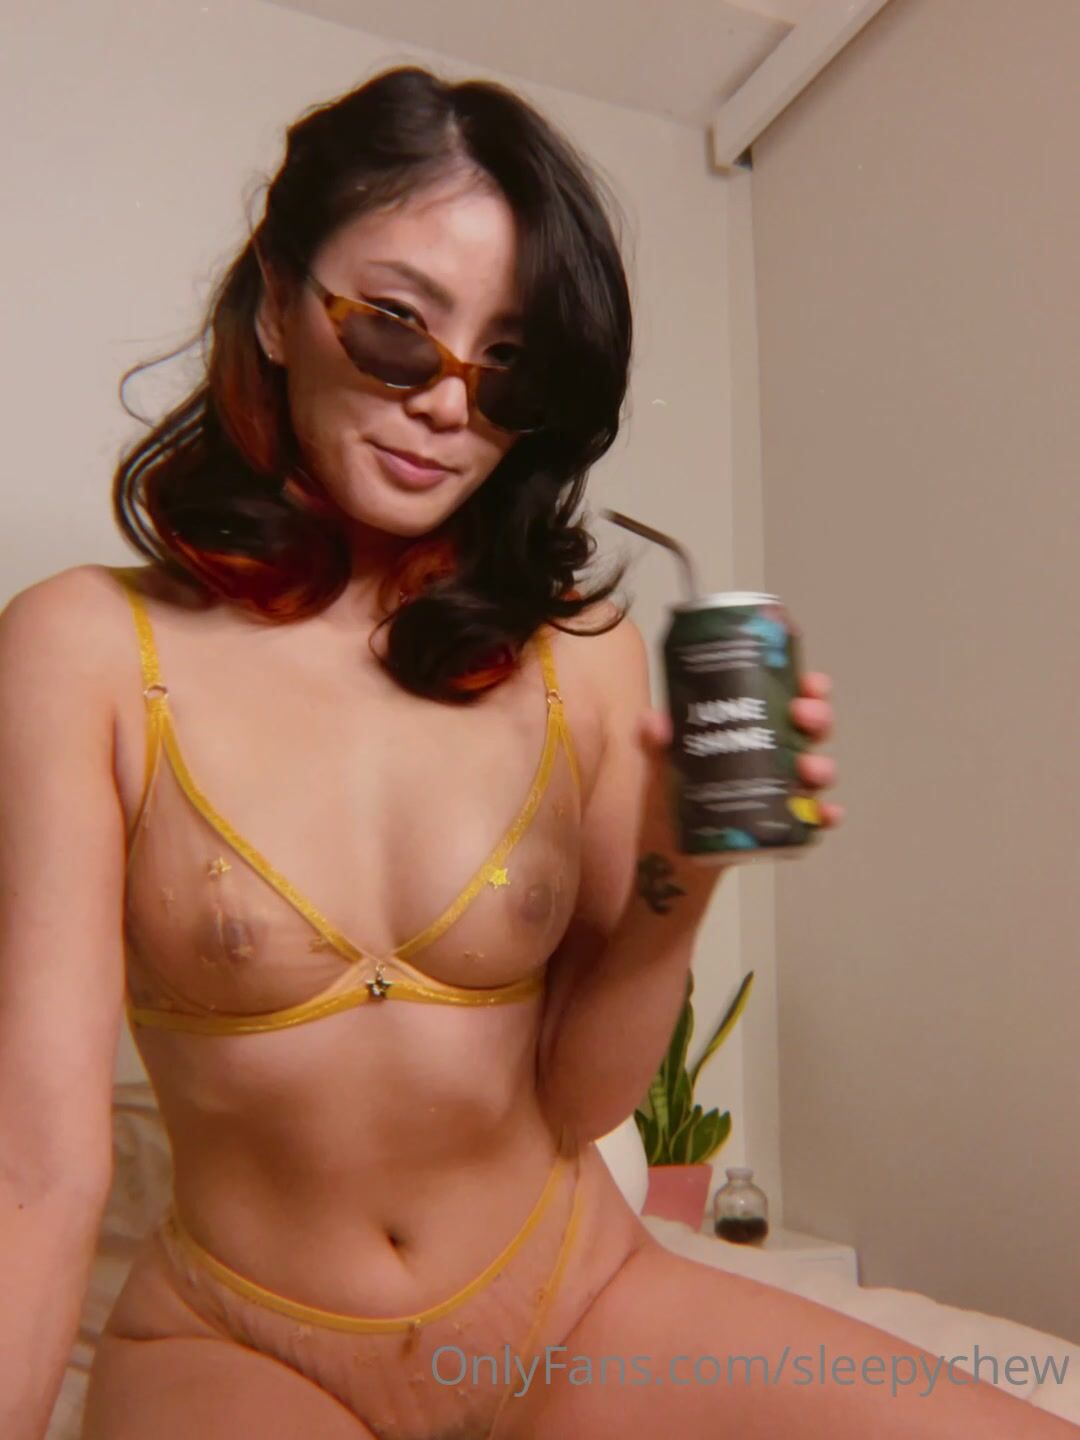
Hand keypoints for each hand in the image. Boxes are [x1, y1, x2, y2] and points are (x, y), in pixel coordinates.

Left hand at [636, 669, 843, 849]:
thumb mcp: (664, 758)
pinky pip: (813, 821)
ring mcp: (784, 790)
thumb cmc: (679, 788)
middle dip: (817, 719)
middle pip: (812, 732)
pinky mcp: (784, 824)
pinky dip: (825, 817)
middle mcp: (778, 755)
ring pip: (817, 774)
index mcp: (757, 728)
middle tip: (802, 716)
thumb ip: (657, 740)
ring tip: (807, 769)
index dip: (810, 689)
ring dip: (821, 767)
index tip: (811, 683)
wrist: (673, 843)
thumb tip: (654, 723)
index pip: (791, 700)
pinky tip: (828, 814)